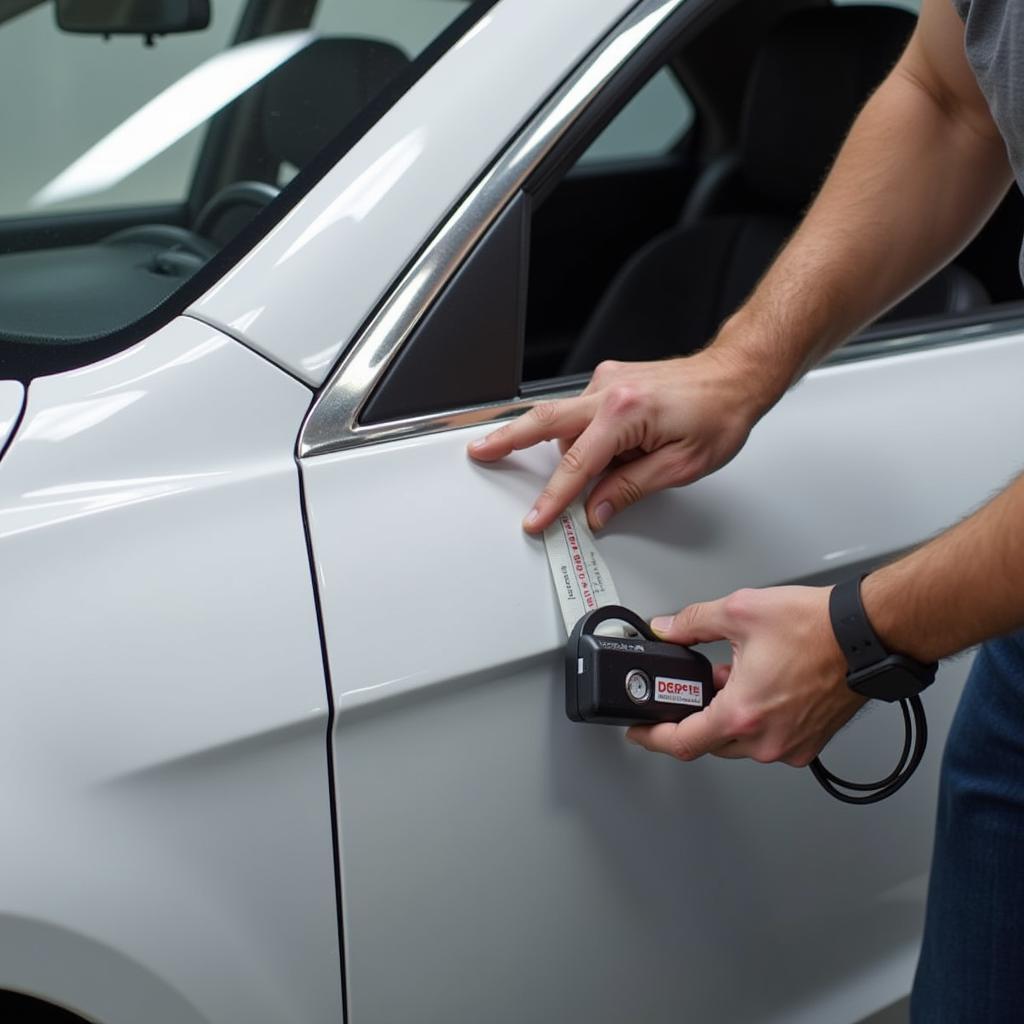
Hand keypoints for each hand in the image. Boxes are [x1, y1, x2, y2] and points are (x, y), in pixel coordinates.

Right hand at [467, 350, 766, 532]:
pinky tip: (619, 449)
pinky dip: (588, 435)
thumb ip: (630, 488)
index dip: (553, 499)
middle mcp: (608, 390)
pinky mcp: (611, 380)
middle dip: (507, 438)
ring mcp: (607, 381)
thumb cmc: (719, 413)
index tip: (537, 518)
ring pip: (566, 420)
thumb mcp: (680, 465)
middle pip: (543, 420)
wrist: (737, 374)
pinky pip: (584, 412)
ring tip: (623, 465)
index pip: (576, 465)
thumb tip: (596, 508)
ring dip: (574, 449)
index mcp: (625, 412)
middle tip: (479, 452)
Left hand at [626, 586, 864, 766]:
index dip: (653, 738)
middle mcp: (767, 739)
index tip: (640, 732)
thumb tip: (668, 629)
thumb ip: (693, 623)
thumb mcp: (740, 612)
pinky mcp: (811, 741)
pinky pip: (768, 739)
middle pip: (710, 742)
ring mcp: (792, 745)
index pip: (683, 742)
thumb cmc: (817, 627)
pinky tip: (759, 686)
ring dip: (727, 715)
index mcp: (743, 714)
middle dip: (695, 716)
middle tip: (688, 689)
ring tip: (731, 677)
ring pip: (740, 741)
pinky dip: (754, 718)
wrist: (867, 635)